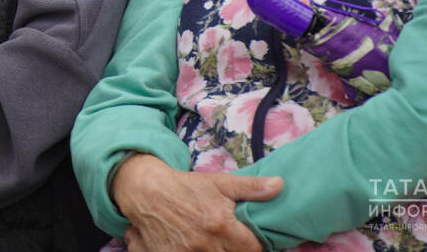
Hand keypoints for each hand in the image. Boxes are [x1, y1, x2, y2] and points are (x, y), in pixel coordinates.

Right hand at [112, 154, 281, 251]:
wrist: (146, 191)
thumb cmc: (185, 186)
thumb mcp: (218, 182)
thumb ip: (250, 188)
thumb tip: (280, 185)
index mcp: (221, 224)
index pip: (253, 249)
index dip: (254, 245)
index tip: (248, 239)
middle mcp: (206, 244)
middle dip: (236, 250)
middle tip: (230, 240)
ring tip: (214, 243)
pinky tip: (197, 246)